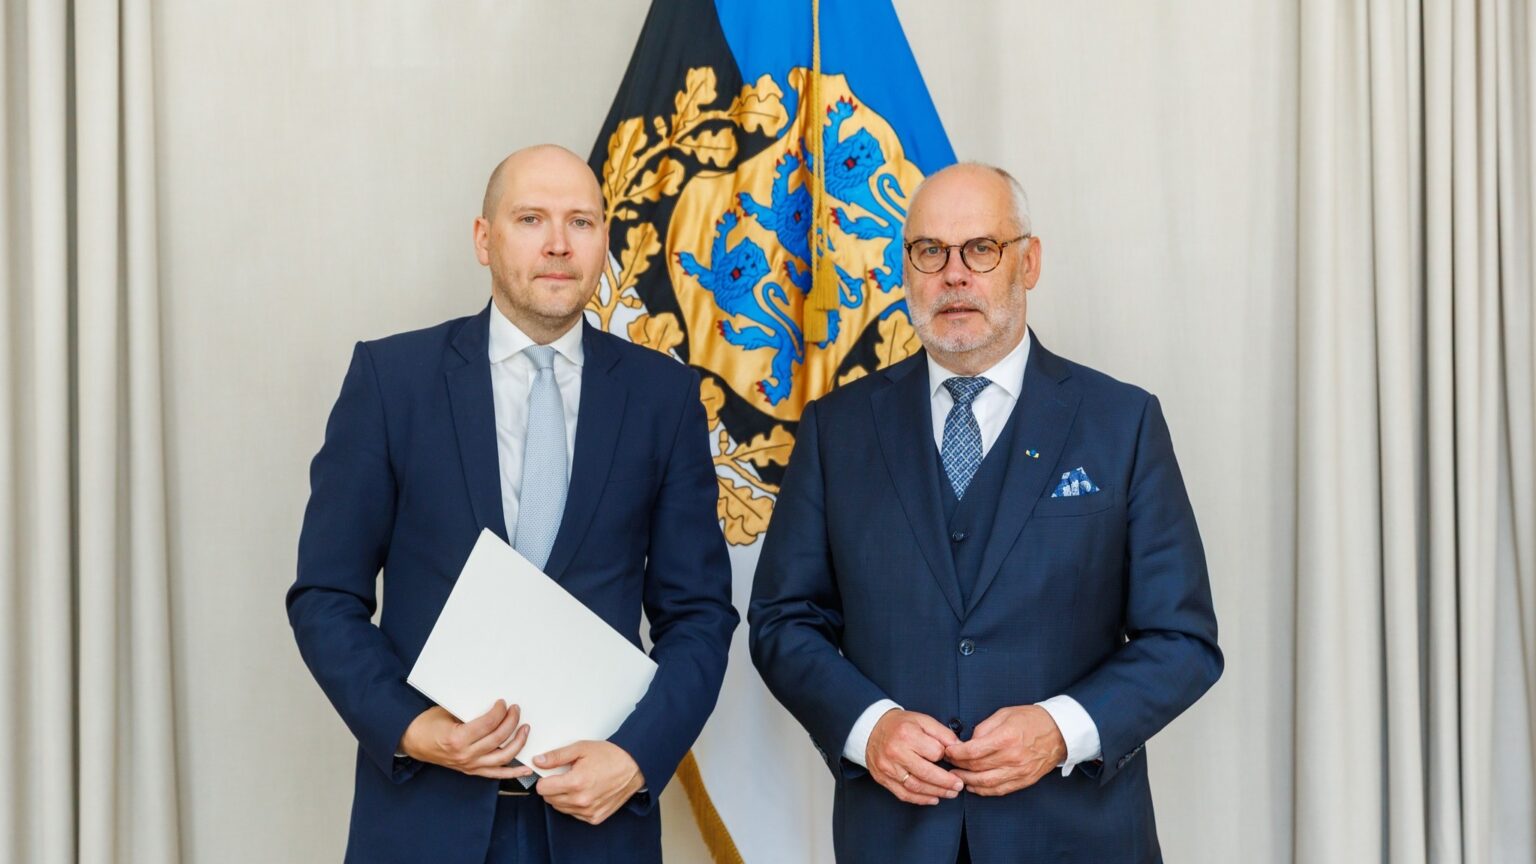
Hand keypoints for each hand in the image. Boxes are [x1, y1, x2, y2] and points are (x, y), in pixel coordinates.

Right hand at [399, 700, 530, 780]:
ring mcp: (469, 765)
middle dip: (512, 722)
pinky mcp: (471, 771)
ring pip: (502, 757)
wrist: (413, 741)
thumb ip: (470, 710)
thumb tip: (494, 704)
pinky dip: (513, 772)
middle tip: (516, 710)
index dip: (500, 711)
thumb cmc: (428, 724)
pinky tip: (526, 768)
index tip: (504, 703)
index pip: (488, 724)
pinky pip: (496, 773)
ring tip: (525, 729)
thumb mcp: (447, 711)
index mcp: (457, 738)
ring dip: (518, 743)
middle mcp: (465, 755)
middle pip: (498, 739)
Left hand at [533, 741, 645, 824]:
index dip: (544, 780)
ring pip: (560, 808)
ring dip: (563, 797)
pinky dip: (575, 805)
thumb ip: (557, 756)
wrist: (633, 767)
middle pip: (549, 799)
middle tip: (565, 776)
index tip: (550, 775)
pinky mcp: (595, 818)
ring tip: (576, 783)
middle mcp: (581, 800)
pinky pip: (574, 814)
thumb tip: (538, 761)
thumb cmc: (610, 756)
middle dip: (552, 788)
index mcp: (576, 782)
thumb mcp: (581, 748)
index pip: (542, 789)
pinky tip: (584, 793)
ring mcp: (588, 811)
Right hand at [865, 709, 963, 804]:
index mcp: (907, 734)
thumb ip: (943, 733)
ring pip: (916, 787)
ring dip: (936, 792)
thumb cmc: (900, 725)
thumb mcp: (922, 720)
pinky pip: (904, 794)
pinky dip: (920, 800)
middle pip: (926, 773)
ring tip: (951, 793)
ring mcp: (888, 768)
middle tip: (959, 785)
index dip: (944, 755)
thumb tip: (959, 749)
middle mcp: (896, 752)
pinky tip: (933, 799)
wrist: (871, 729)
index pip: (934, 752)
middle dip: (946, 782)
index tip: (949, 757)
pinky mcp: (883, 779)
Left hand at [944, 705, 1065, 795]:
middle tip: (948, 762)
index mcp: (1006, 738)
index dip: (956, 753)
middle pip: (977, 767)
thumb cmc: (1031, 719)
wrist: (1059, 731)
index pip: (973, 751)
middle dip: (958, 766)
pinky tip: (973, 786)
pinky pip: (1000, 790)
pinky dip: (984, 790)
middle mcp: (1012, 757)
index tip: (948, 751)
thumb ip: (984, 728)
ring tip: (957, 776)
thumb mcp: (1005, 714)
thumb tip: (968, 741)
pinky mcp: (1025, 780)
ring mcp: (1019, 771)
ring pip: (986, 783)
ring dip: (968, 781)